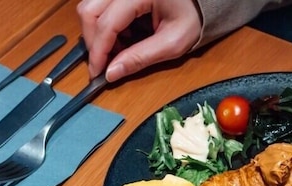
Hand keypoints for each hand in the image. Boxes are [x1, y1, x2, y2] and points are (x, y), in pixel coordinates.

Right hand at [77, 0, 200, 81]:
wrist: (202, 1)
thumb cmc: (194, 17)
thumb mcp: (173, 42)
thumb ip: (141, 57)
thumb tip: (111, 73)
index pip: (107, 23)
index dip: (98, 51)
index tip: (96, 72)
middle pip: (89, 11)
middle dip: (93, 41)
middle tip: (105, 63)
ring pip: (89, 6)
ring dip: (96, 31)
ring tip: (118, 48)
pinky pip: (99, 4)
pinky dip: (103, 23)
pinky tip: (122, 35)